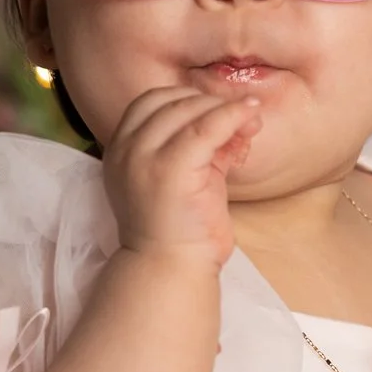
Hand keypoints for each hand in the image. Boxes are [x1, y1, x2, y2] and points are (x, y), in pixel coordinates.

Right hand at [100, 87, 261, 269]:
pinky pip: (207, 127)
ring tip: (250, 121)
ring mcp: (144, 158)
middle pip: (170, 101)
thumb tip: (231, 118)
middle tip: (243, 116)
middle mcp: (125, 150)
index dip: (187, 100)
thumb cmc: (180, 232)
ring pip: (189, 109)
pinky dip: (233, 117)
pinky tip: (251, 119)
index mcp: (120, 151)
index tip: (217, 114)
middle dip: (210, 103)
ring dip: (225, 109)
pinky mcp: (171, 168)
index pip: (150, 103)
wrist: (171, 271)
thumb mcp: (182, 178)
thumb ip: (195, 147)